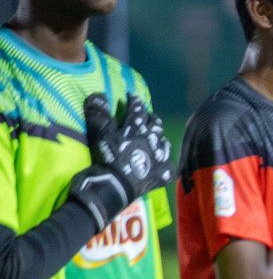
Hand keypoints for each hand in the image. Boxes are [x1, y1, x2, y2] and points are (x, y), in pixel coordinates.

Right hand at [71, 93, 175, 228]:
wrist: (119, 184)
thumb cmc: (108, 157)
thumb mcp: (100, 133)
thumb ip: (99, 114)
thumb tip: (98, 94)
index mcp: (137, 128)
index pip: (138, 109)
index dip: (135, 101)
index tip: (132, 96)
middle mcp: (153, 139)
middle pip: (155, 124)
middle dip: (151, 117)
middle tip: (147, 115)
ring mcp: (161, 156)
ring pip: (164, 142)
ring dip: (159, 138)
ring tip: (156, 137)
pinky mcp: (165, 173)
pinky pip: (169, 165)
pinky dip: (165, 162)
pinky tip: (163, 162)